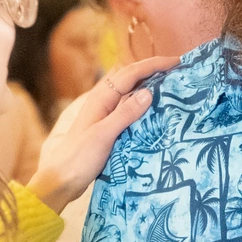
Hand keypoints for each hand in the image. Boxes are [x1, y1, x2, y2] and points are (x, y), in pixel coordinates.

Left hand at [27, 55, 177, 212]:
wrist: (62, 179)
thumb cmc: (79, 158)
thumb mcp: (104, 135)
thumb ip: (125, 114)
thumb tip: (149, 92)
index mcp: (101, 98)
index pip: (131, 74)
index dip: (153, 65)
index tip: (176, 62)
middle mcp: (104, 102)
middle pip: (132, 79)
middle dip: (154, 71)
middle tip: (178, 71)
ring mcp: (106, 115)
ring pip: (131, 93)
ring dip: (150, 87)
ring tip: (172, 87)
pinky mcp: (109, 128)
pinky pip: (130, 110)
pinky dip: (145, 106)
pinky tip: (156, 112)